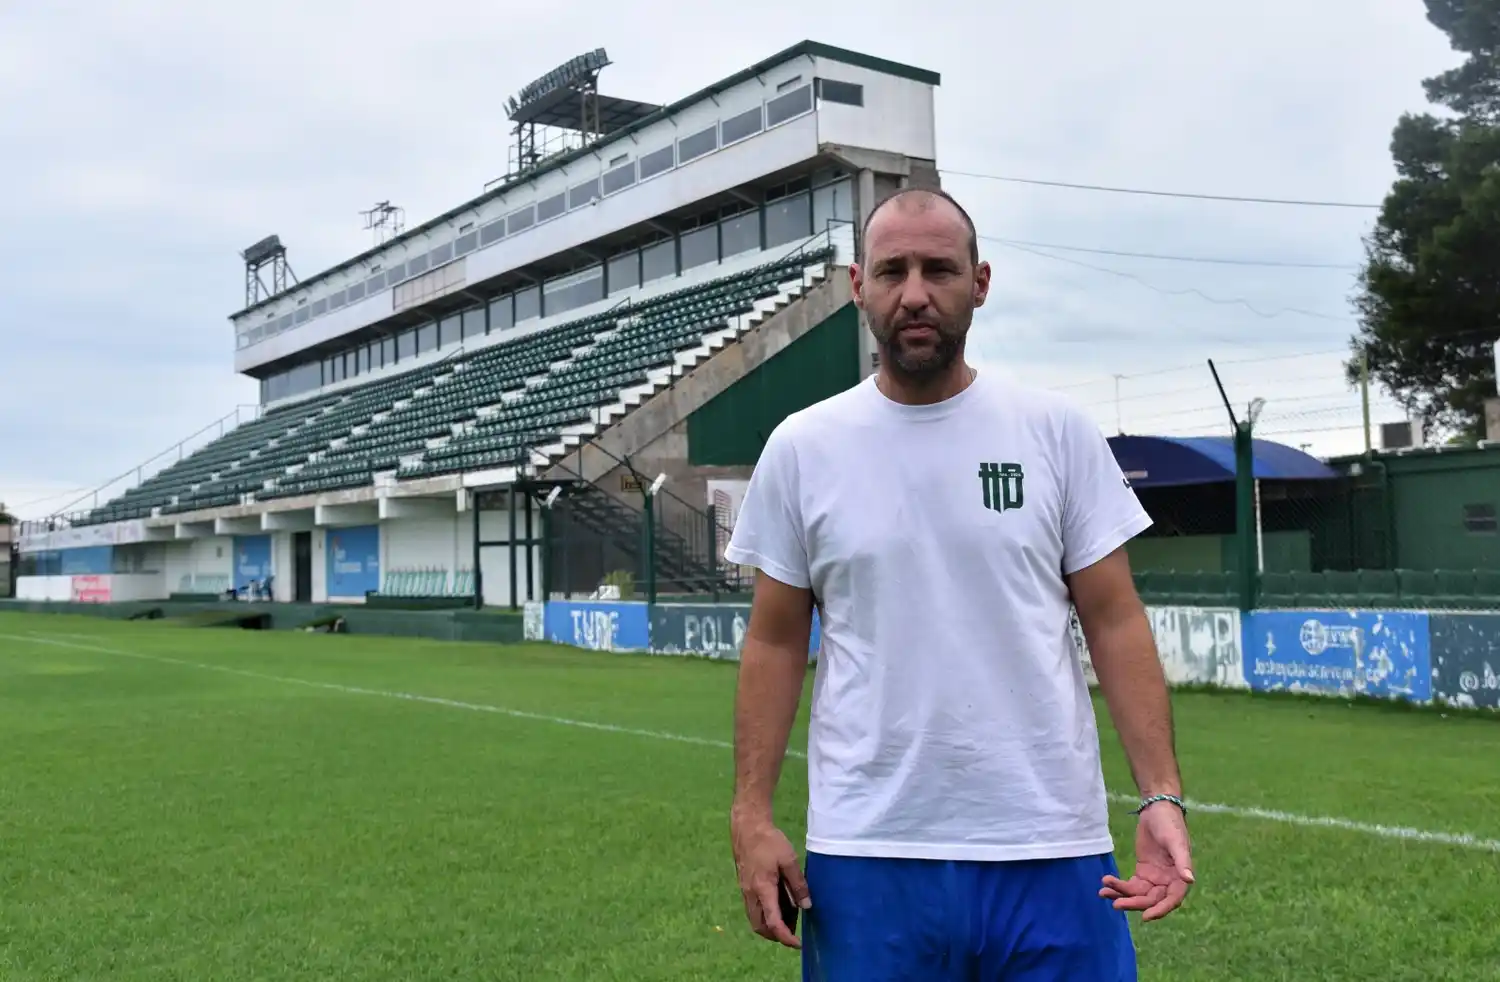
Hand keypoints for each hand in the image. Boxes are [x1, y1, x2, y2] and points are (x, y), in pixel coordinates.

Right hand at [731, 812, 810, 947]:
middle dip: (776, 935)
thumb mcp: (789, 860)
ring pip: (755, 919)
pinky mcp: (745, 885)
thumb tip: (807, 906)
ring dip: (770, 925)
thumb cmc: (769, 841)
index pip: (773, 923)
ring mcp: (745, 890)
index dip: (786, 937)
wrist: (747, 826)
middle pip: (760, 927)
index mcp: (763, 890)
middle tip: (793, 933)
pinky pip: (753, 908)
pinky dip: (765, 914)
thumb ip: (798, 885)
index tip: (797, 944)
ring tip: (790, 918)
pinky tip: (779, 903)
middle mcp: (751, 894)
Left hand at [1099, 800, 1193, 921]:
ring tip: (1104, 892)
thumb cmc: (1170, 824)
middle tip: (1116, 904)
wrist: (1156, 809)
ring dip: (1122, 896)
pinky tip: (1105, 885)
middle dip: (1134, 903)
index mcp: (1180, 877)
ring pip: (1139, 894)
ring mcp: (1154, 878)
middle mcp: (1168, 881)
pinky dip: (1119, 887)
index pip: (1172, 899)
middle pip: (1151, 899)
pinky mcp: (1143, 872)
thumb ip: (1182, 861)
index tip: (1145, 917)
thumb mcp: (1175, 841)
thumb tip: (1189, 880)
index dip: (1160, 910)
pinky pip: (1131, 885)